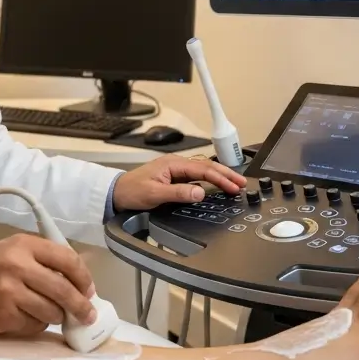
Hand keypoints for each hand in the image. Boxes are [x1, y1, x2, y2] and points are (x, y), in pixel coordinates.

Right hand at [0, 233, 97, 336]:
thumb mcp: (14, 249)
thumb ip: (45, 259)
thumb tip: (81, 279)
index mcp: (24, 245)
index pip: (67, 260)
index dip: (84, 278)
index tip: (90, 290)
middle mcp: (17, 266)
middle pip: (63, 290)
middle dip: (81, 306)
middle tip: (87, 314)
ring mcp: (10, 292)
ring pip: (52, 312)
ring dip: (55, 315)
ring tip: (47, 311)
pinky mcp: (3, 315)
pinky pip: (34, 325)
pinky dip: (36, 323)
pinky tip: (24, 315)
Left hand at [111, 154, 246, 210]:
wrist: (116, 193)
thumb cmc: (132, 191)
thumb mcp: (154, 195)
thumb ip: (178, 193)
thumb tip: (200, 193)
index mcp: (173, 164)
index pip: (203, 169)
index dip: (220, 178)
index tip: (234, 187)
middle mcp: (176, 164)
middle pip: (206, 167)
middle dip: (225, 174)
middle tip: (242, 183)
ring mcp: (175, 171)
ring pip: (202, 171)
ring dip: (219, 177)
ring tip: (234, 184)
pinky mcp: (173, 178)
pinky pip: (195, 177)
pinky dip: (208, 181)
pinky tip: (216, 186)